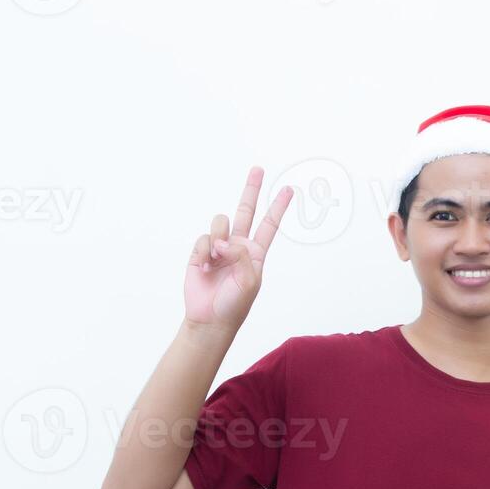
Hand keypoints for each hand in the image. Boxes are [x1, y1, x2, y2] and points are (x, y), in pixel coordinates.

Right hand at [184, 166, 293, 332]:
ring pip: (220, 222)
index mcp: (255, 253)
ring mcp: (218, 248)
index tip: (289, 190)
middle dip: (251, 190)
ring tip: (217, 259)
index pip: (269, 225)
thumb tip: (222, 241)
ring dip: (219, 238)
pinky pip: (203, 238)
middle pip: (245, 211)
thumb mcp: (249, 280)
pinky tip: (206, 267)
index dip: (278, 207)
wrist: (210, 319)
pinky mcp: (200, 252)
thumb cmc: (234, 304)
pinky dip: (205, 251)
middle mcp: (238, 246)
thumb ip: (241, 254)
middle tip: (258, 169)